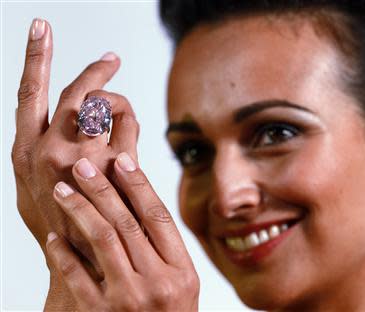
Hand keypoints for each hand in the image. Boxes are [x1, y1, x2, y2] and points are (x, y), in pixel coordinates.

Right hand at [12, 19, 138, 283]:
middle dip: (95, 70)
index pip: (29, 94)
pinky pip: (129, 125)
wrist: (79, 258)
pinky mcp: (114, 167)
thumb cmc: (58, 219)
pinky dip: (130, 121)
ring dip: (116, 101)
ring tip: (118, 112)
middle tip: (110, 58)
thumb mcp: (34, 186)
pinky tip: (128, 133)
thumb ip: (41, 151)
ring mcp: (84, 159)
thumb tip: (63, 119)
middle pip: (76, 92)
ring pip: (105, 104)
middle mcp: (50, 151)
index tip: (41, 27)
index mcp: (25, 152)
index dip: (35, 58)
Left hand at [46, 154, 199, 310]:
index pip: (158, 216)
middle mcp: (157, 283)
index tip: (122, 160)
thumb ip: (166, 251)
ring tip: (64, 190)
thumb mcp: (182, 286)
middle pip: (127, 222)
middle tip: (84, 166)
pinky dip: (62, 254)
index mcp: (182, 272)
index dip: (139, 184)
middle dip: (103, 188)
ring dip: (80, 210)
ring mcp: (128, 300)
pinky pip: (76, 277)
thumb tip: (141, 205)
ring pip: (101, 240)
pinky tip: (54, 237)